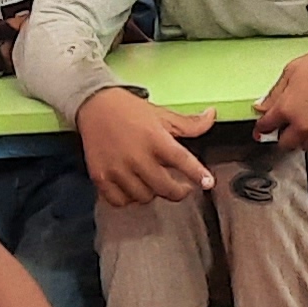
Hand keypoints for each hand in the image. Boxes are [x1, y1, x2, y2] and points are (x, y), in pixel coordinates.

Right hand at [77, 88, 218, 205]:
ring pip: (144, 196)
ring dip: (153, 193)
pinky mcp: (101, 177)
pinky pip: (120, 201)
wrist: (95, 105)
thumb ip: (189, 123)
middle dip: (179, 191)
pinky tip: (134, 188)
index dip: (198, 174)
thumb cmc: (130, 110)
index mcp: (155, 138)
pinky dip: (129, 198)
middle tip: (183, 187)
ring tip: (155, 182)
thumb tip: (211, 116)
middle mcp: (137, 156)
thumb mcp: (162, 114)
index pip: (183, 161)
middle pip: (165, 187)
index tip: (208, 182)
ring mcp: (117, 169)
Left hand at [254, 49, 307, 150]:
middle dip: (284, 134)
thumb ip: (273, 95)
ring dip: (304, 137)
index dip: (263, 126)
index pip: (265, 127)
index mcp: (287, 109)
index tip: (265, 126)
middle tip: (290, 122)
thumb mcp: (290, 73)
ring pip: (305, 146)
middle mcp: (304, 125)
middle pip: (284, 144)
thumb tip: (260, 108)